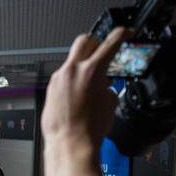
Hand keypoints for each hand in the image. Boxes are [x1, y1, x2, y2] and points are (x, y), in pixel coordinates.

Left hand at [41, 28, 127, 148]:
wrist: (70, 143)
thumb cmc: (90, 128)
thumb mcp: (111, 102)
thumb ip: (107, 85)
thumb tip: (104, 84)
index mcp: (93, 70)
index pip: (111, 41)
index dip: (122, 34)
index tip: (125, 32)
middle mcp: (73, 70)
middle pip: (85, 40)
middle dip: (96, 43)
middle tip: (103, 52)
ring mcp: (59, 78)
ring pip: (72, 59)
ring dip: (82, 64)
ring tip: (90, 81)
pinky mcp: (50, 88)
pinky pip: (63, 76)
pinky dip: (72, 79)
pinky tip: (77, 93)